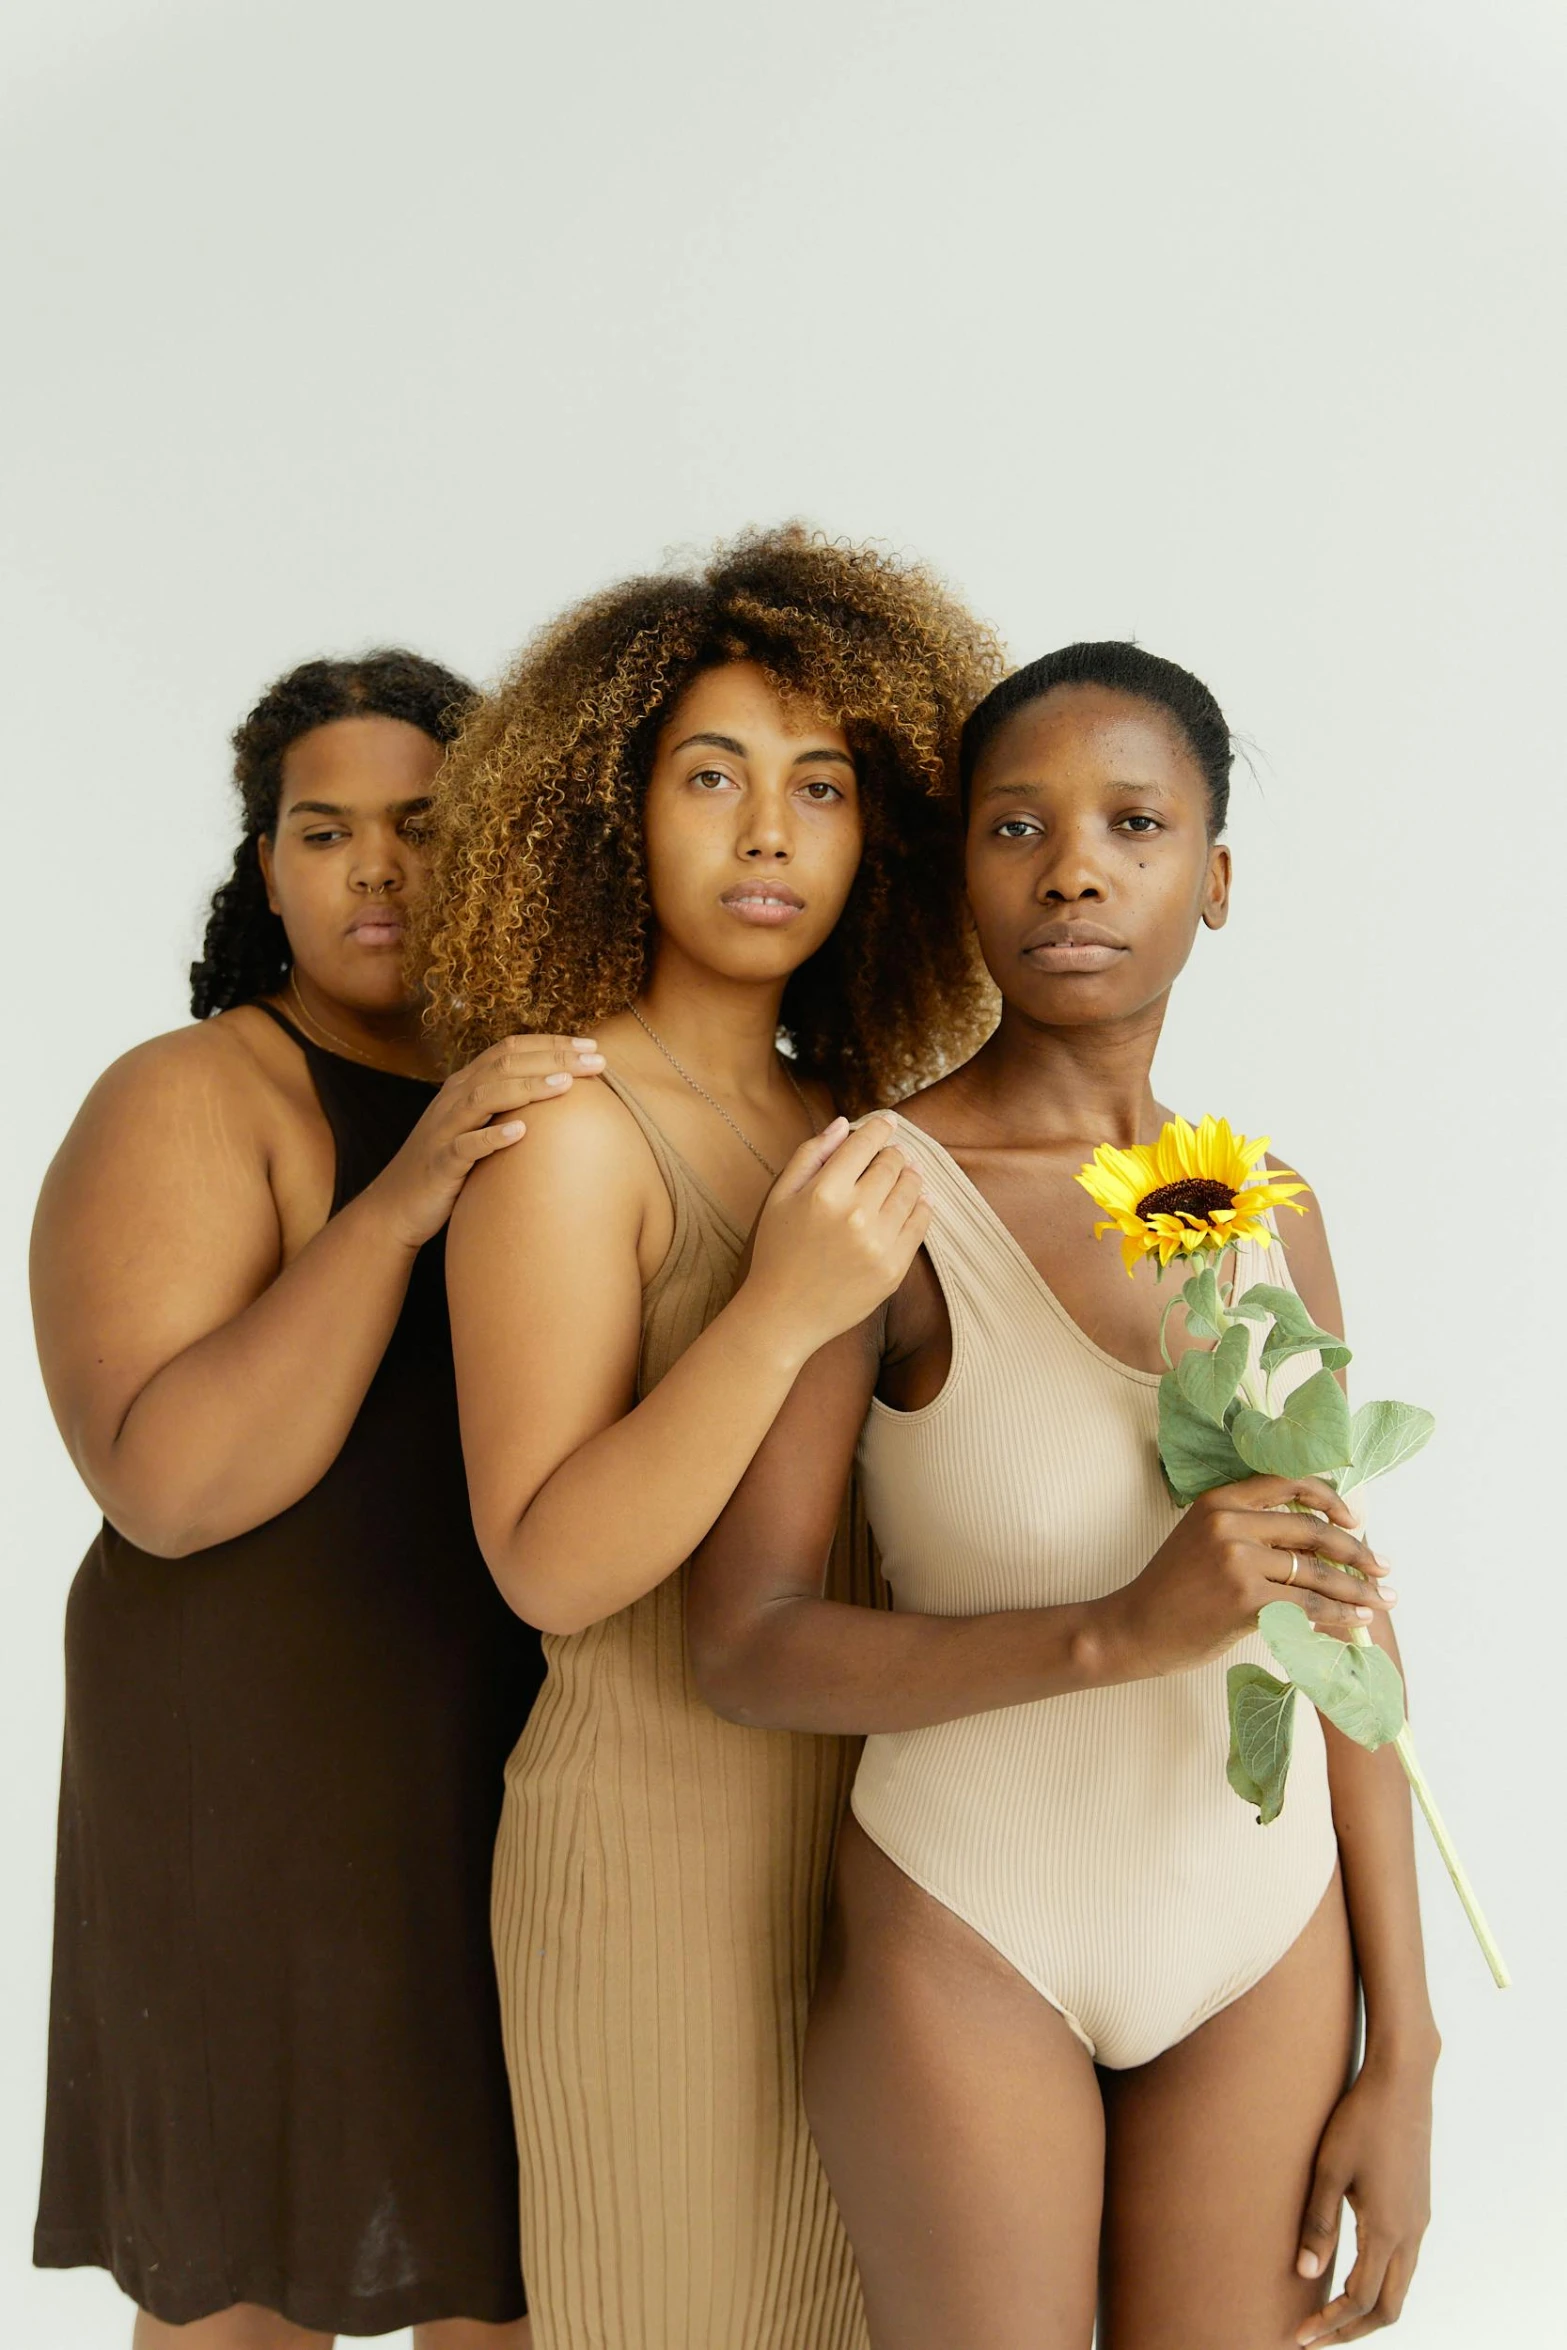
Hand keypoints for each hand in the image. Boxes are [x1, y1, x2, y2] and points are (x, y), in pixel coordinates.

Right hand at [364, 1034, 604, 1249]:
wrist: (397, 1205)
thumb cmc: (449, 1166)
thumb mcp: (477, 1126)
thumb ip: (508, 1105)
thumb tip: (560, 1093)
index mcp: (466, 1085)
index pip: (510, 1049)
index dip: (551, 1043)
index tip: (592, 1045)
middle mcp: (454, 1099)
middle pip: (504, 1064)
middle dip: (552, 1058)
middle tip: (596, 1059)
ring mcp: (445, 1129)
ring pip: (485, 1096)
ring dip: (527, 1087)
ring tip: (566, 1085)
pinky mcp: (440, 1163)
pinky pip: (465, 1146)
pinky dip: (492, 1137)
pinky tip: (522, 1132)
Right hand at [744, 1115, 931, 1362]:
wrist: (783, 1314)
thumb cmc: (778, 1251)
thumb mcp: (780, 1197)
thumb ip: (810, 1155)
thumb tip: (843, 1124)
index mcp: (824, 1192)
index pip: (865, 1143)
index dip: (879, 1127)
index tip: (887, 1123)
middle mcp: (856, 1214)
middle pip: (892, 1164)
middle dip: (892, 1153)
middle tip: (891, 1155)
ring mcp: (879, 1244)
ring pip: (911, 1190)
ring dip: (910, 1176)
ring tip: (905, 1174)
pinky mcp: (894, 1268)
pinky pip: (921, 1224)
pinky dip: (922, 1206)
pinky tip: (917, 1201)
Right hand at [1101, 1477, 1394, 1678]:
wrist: (1135, 1628)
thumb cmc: (1174, 1591)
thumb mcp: (1206, 1542)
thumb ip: (1254, 1534)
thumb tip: (1321, 1544)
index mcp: (1220, 1499)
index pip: (1288, 1482)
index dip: (1330, 1499)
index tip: (1354, 1521)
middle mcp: (1229, 1521)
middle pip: (1312, 1531)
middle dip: (1356, 1552)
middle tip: (1383, 1568)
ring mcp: (1236, 1559)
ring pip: (1315, 1572)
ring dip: (1355, 1589)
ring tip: (1379, 1600)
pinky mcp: (1245, 1598)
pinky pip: (1306, 1605)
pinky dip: (1337, 1615)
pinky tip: (1354, 1620)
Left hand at [1294, 2045, 1435, 2342]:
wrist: (1402, 2080)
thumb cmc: (1359, 2118)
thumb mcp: (1329, 2168)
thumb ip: (1318, 2222)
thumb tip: (1304, 2273)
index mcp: (1388, 2230)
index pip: (1360, 2300)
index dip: (1330, 2325)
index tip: (1300, 2337)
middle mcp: (1411, 2233)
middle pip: (1389, 2307)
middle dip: (1352, 2329)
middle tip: (1316, 2337)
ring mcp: (1420, 2221)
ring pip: (1401, 2287)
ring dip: (1368, 2308)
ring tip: (1331, 2313)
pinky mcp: (1419, 2207)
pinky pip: (1404, 2263)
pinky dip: (1380, 2282)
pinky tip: (1354, 2270)